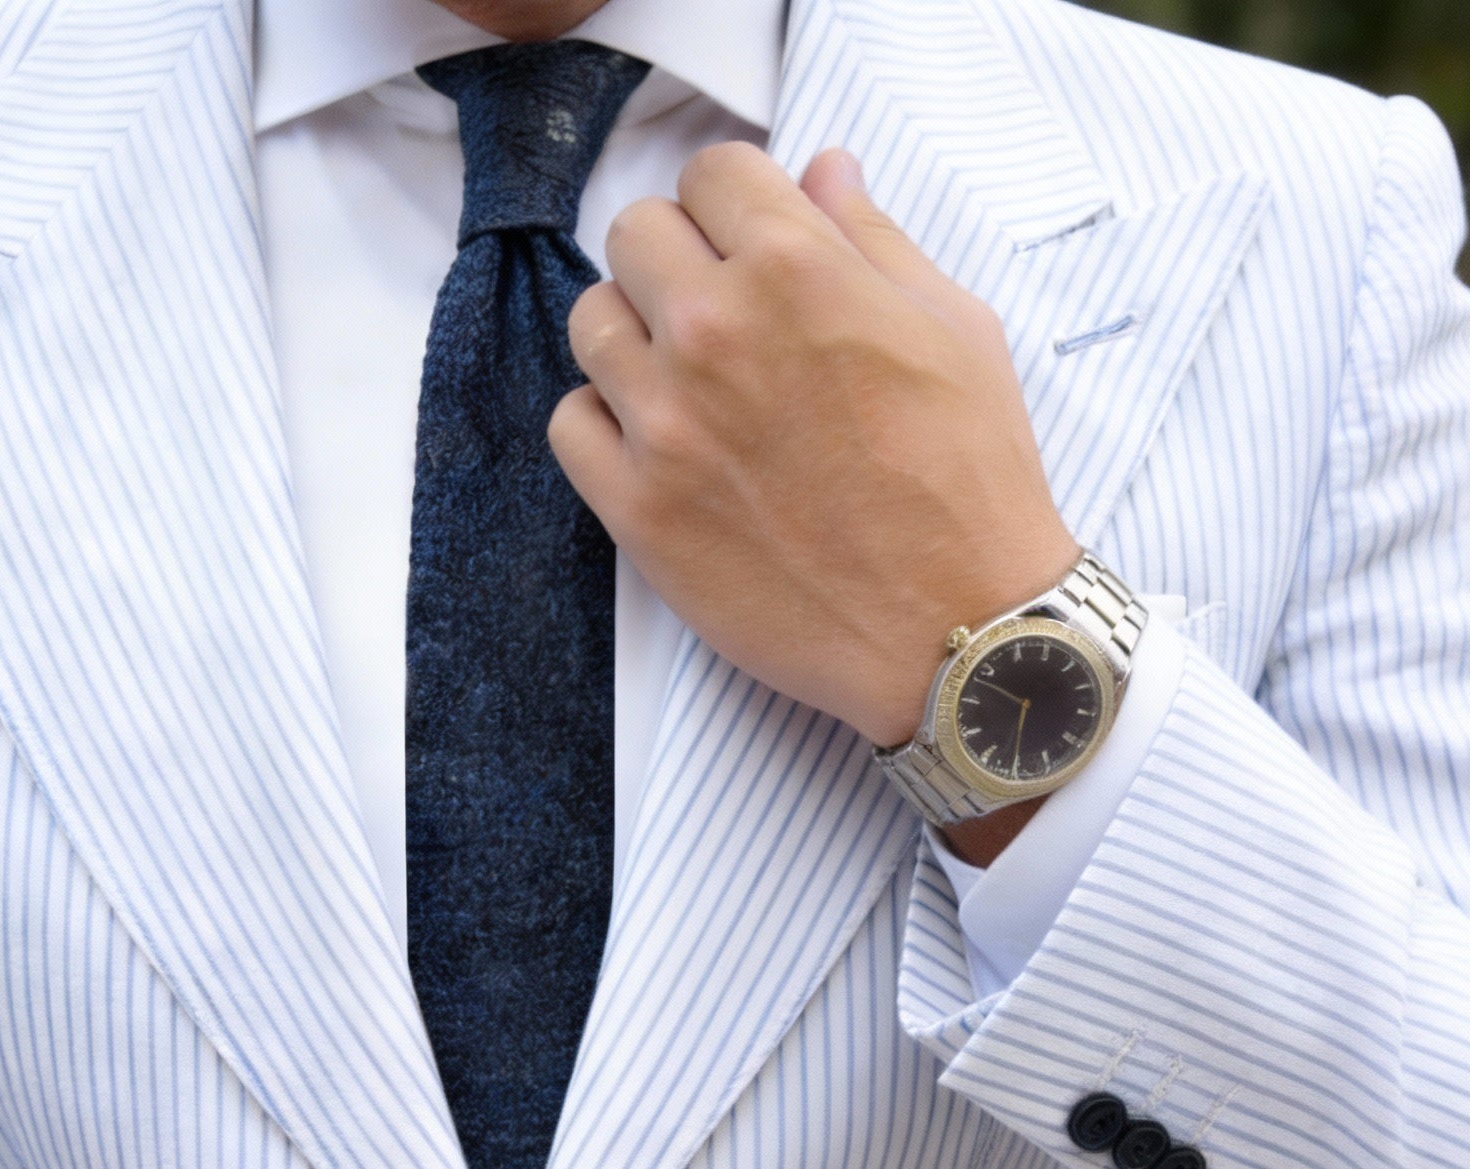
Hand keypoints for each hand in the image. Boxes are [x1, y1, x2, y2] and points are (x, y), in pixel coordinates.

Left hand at [552, 142, 1080, 749]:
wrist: (953, 627)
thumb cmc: (967, 481)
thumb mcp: (952, 328)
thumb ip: (871, 241)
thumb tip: (823, 173)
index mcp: (798, 268)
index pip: (711, 174)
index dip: (734, 202)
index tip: (747, 238)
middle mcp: (716, 333)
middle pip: (635, 236)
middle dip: (676, 258)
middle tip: (717, 308)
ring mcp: (665, 425)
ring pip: (592, 324)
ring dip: (633, 336)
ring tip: (686, 379)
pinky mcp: (636, 511)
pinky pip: (569, 426)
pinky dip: (602, 424)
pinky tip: (657, 444)